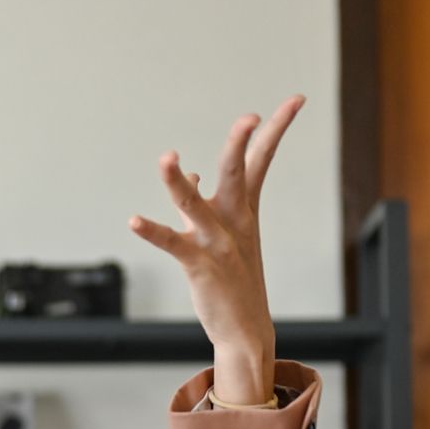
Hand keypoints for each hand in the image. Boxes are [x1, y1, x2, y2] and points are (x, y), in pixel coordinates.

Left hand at [128, 95, 303, 399]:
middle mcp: (235, 221)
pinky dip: (152, 231)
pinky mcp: (199, 265)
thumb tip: (194, 174)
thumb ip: (206, 200)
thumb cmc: (234, 278)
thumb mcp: (226, 234)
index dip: (276, 129)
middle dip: (240, 144)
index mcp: (245, 210)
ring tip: (167, 158)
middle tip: (248, 118)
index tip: (295, 99)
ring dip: (179, 182)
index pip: (262, 160)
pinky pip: (172, 243)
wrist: (244, 329)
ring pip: (195, 204)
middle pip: (237, 173)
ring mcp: (217, 243)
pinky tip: (134, 220)